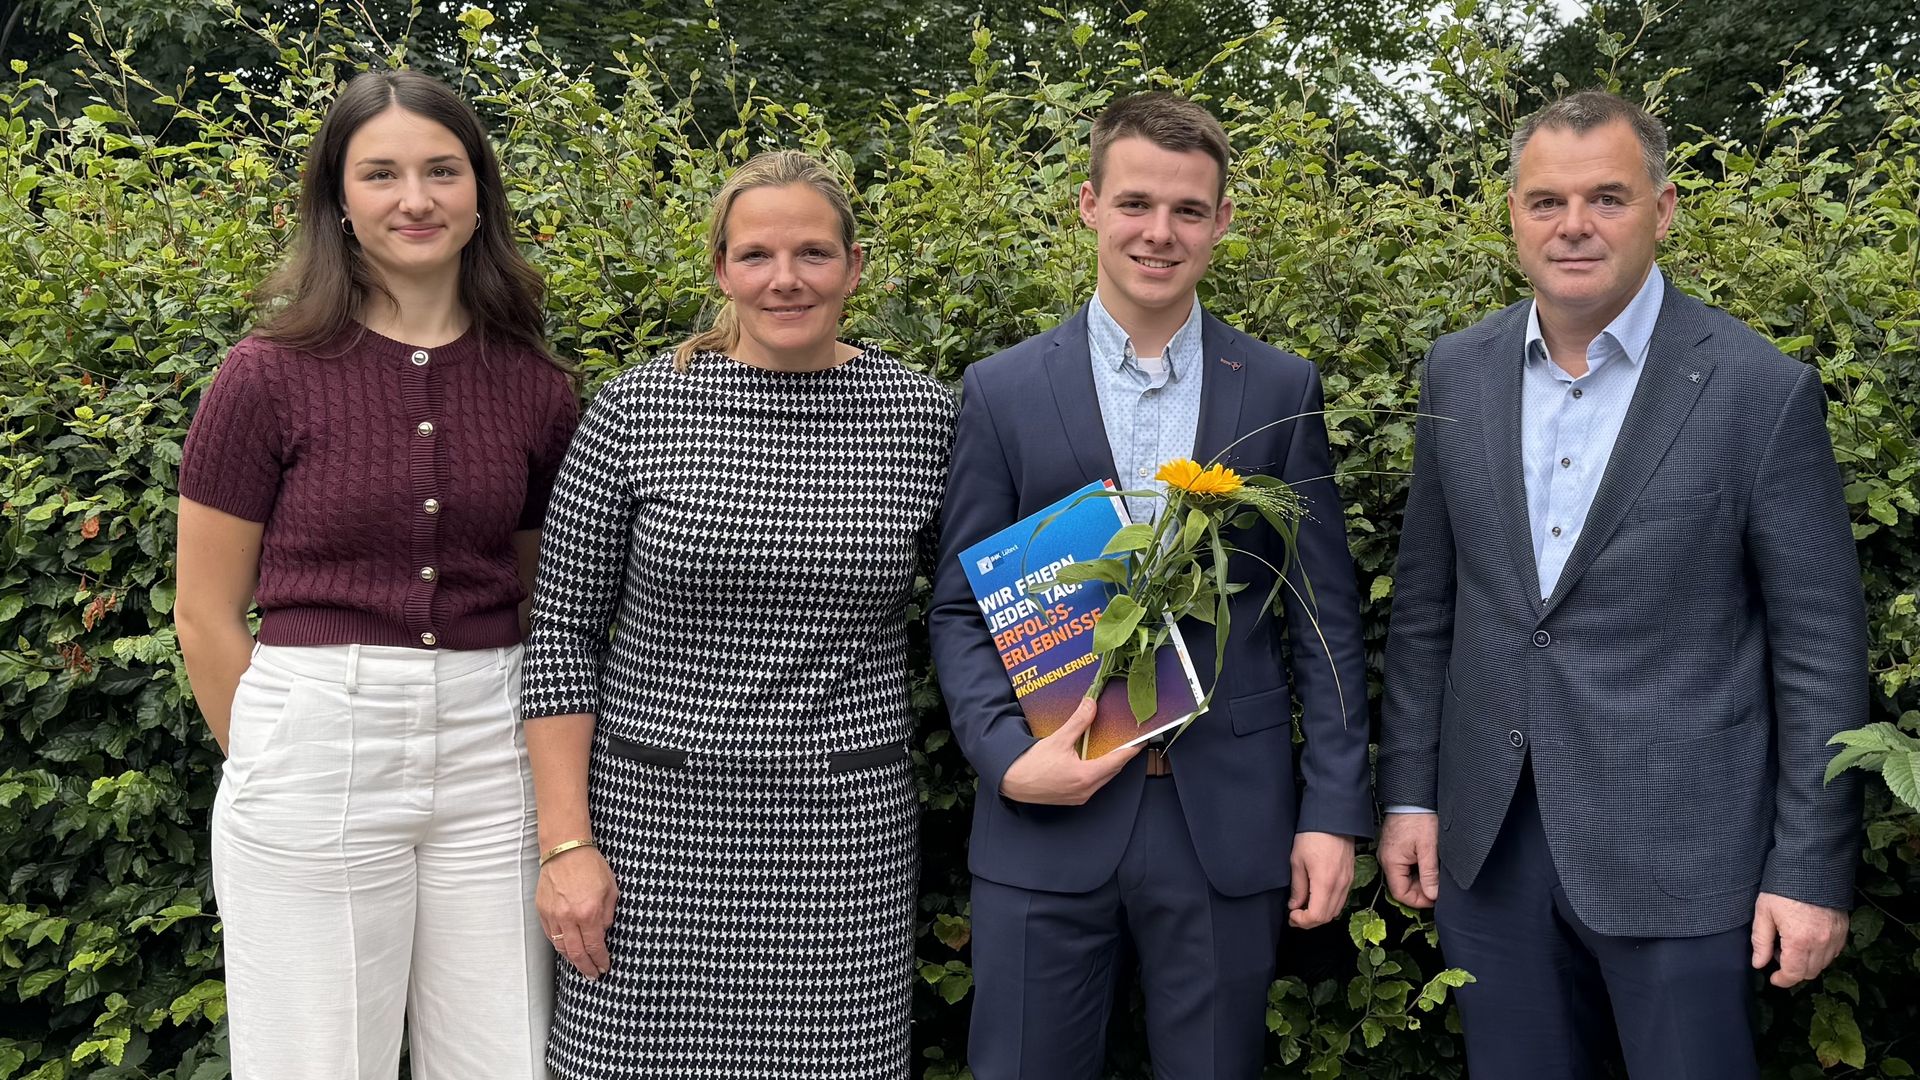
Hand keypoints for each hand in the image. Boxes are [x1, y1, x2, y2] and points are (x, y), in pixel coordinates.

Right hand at [538, 845, 618, 979]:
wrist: (565, 849)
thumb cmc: (590, 865)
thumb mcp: (611, 889)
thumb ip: (608, 914)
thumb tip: (603, 932)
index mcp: (589, 913)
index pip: (595, 946)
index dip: (600, 960)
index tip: (604, 967)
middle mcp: (569, 918)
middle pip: (577, 953)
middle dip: (586, 967)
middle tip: (593, 975)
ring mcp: (554, 915)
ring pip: (561, 947)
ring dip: (572, 961)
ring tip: (580, 966)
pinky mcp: (543, 911)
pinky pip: (551, 935)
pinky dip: (559, 946)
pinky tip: (566, 950)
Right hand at [999, 697, 1139, 804]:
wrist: (1012, 782)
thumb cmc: (1032, 764)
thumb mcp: (1058, 739)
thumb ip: (1078, 722)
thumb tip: (1091, 705)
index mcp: (1085, 776)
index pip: (1117, 761)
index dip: (1131, 750)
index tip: (1141, 741)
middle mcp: (1086, 790)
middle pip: (1113, 771)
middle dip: (1121, 756)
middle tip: (1128, 741)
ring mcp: (1080, 796)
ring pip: (1104, 778)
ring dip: (1109, 764)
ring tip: (1113, 749)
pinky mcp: (1073, 798)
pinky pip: (1093, 784)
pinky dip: (1098, 771)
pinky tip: (1094, 761)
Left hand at [1289, 831, 1356, 928]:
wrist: (1333, 819)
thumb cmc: (1313, 836)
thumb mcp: (1297, 861)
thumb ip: (1298, 887)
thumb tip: (1295, 905)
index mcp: (1325, 883)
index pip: (1316, 916)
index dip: (1302, 921)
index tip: (1291, 915)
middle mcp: (1340, 886)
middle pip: (1327, 917)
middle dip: (1309, 921)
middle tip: (1294, 916)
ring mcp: (1348, 882)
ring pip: (1335, 910)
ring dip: (1319, 914)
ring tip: (1303, 908)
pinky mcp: (1350, 877)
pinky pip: (1341, 900)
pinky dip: (1328, 905)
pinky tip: (1316, 898)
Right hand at [1379, 811, 1439, 908]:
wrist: (1412, 797)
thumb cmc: (1419, 818)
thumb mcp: (1429, 848)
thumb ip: (1430, 874)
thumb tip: (1432, 895)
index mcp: (1391, 862)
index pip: (1401, 894)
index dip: (1419, 901)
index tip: (1435, 900)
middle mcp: (1386, 859)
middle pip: (1402, 886)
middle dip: (1421, 890)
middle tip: (1439, 888)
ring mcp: (1389, 853)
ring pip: (1404, 877)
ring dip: (1420, 880)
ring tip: (1436, 874)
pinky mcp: (1394, 848)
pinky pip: (1403, 866)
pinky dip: (1416, 869)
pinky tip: (1428, 864)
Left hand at [1750, 892, 1848, 987]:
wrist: (1811, 867)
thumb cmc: (1783, 888)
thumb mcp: (1764, 912)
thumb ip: (1761, 941)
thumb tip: (1759, 963)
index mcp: (1799, 941)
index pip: (1793, 974)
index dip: (1782, 981)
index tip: (1774, 979)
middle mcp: (1821, 943)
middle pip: (1809, 972)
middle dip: (1793, 971)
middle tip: (1778, 955)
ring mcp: (1835, 937)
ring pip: (1823, 964)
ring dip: (1807, 963)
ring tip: (1791, 944)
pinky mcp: (1844, 930)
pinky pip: (1834, 952)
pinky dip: (1821, 953)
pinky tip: (1807, 939)